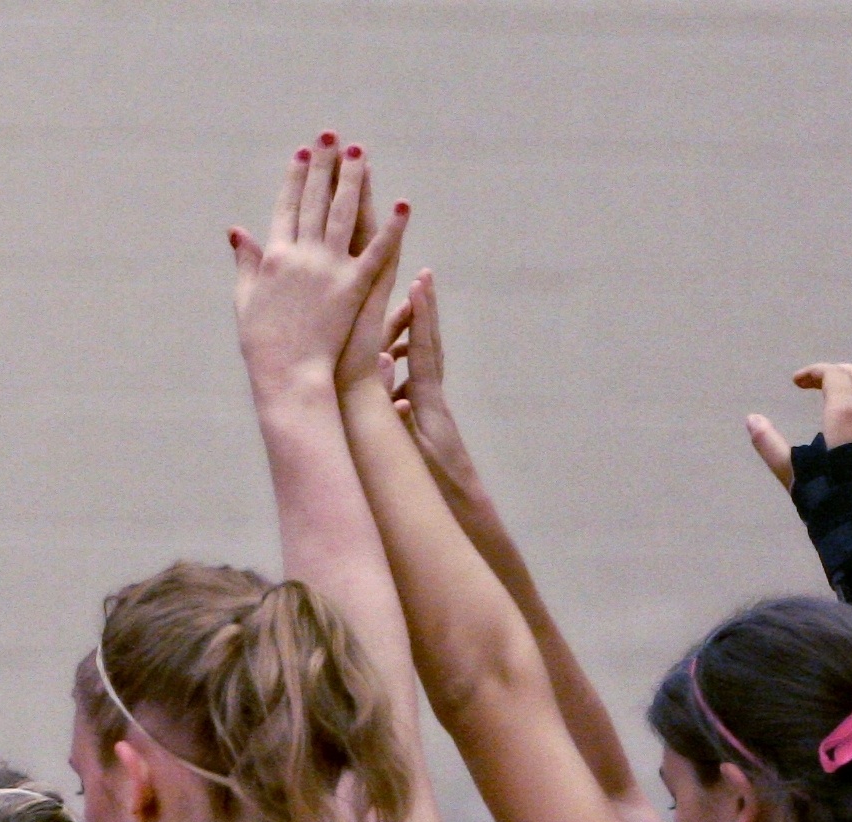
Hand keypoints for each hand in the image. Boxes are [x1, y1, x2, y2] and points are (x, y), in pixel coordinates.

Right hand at [231, 134, 408, 397]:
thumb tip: (236, 231)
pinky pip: (377, 250)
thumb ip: (245, 262)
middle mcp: (301, 255)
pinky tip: (403, 203)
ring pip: (344, 214)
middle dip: (323, 165)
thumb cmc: (262, 344)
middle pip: (315, 200)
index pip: (287, 207)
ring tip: (360, 152)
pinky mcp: (354, 286)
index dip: (295, 178)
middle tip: (331, 135)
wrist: (287, 374)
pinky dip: (392, 227)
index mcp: (274, 257)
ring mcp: (329, 268)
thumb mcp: (246, 299)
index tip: (303, 153)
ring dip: (353, 180)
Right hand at [385, 268, 479, 492]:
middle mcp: (433, 401)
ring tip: (407, 309)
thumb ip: (396, 409)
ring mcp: (431, 413)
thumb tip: (385, 364)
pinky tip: (392, 366)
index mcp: (428, 402)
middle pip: (429, 345)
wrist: (465, 515)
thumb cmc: (437, 489)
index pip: (422, 348)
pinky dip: (405, 365)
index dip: (420, 314)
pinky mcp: (427, 427)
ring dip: (415, 334)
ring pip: (424, 363)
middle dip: (425, 311)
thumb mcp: (412, 450)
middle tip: (423, 277)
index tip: (418, 280)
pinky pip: (415, 384)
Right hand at [746, 362, 851, 489]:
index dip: (813, 372)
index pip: (833, 375)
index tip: (796, 382)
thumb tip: (751, 419)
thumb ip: (769, 443)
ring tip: (838, 400)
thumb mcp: (791, 470)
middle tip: (818, 383)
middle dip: (837, 372)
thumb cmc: (827, 495)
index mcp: (844, 413)